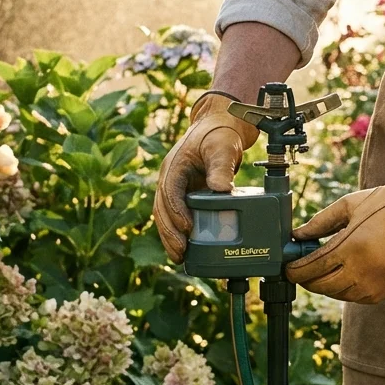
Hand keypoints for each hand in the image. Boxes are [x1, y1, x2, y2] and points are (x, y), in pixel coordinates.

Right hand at [153, 93, 258, 261]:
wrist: (220, 127)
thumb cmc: (219, 134)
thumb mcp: (222, 147)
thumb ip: (221, 167)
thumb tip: (222, 189)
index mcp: (175, 165)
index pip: (169, 191)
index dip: (175, 211)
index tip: (187, 228)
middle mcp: (170, 178)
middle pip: (162, 208)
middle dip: (169, 232)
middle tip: (180, 252)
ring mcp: (175, 187)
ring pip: (165, 216)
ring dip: (170, 237)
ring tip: (179, 257)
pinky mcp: (184, 195)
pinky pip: (176, 216)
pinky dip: (177, 232)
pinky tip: (185, 248)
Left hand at [285, 163, 384, 303]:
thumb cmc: (383, 203)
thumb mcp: (347, 206)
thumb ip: (319, 223)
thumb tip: (296, 236)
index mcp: (352, 246)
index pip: (314, 268)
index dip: (296, 272)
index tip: (288, 270)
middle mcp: (365, 269)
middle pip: (324, 286)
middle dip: (307, 281)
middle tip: (300, 273)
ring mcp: (378, 281)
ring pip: (341, 295)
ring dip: (327, 287)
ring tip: (322, 273)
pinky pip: (360, 298)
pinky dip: (347, 291)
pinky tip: (343, 278)